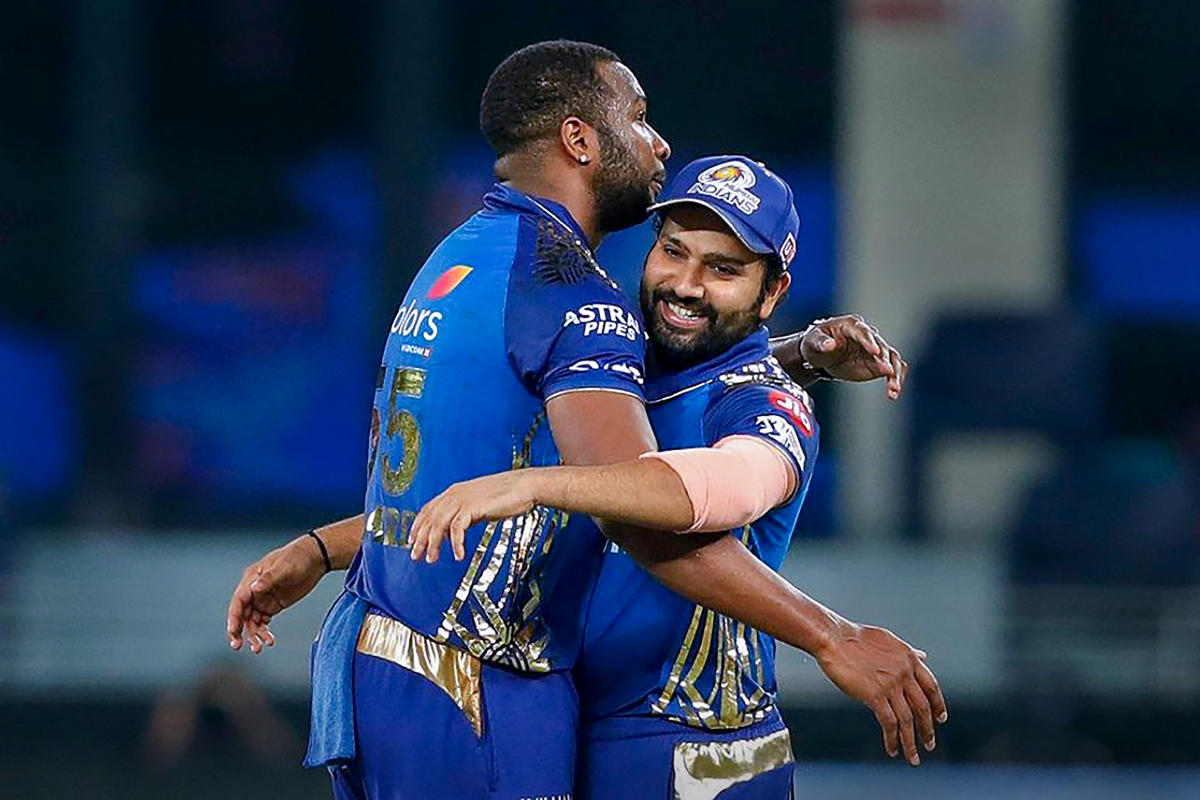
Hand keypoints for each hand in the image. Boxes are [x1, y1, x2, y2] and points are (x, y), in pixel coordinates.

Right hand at [226, 535, 327, 653]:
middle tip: (238, 646)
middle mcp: (254, 590)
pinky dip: (264, 632)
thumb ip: (269, 578)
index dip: (234, 617)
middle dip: (238, 631)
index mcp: (252, 578)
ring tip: (259, 648)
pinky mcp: (273, 605)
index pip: (238, 600)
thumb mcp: (284, 567)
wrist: (315, 558)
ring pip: (252, 621)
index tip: (233, 632)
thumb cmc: (298, 558)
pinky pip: (263, 622)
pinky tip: (270, 640)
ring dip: (253, 635)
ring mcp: (263, 599)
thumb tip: (253, 588)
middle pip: (241, 614)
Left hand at [408, 471, 541, 563]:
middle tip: (416, 556)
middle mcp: (454, 494)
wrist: (524, 486)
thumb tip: (455, 529)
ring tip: (432, 559)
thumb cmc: (506, 495)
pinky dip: (456, 544)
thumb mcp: (479, 504)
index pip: (428, 509)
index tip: (411, 540)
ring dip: (433, 544)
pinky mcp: (473, 507)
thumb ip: (465, 514)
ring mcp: (463, 500)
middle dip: (420, 539)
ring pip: (439, 524)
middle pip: (430, 519)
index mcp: (454, 491)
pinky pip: (457, 528)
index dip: (417, 525)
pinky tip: (458, 555)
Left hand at [800, 315, 909, 399]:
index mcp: (851, 325)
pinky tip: (893, 393)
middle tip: (888, 372)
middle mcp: (867, 335)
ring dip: (895, 373)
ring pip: (892, 359)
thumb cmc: (815, 343)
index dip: (869, 341)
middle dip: (885, 360)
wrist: (820, 356)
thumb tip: (830, 344)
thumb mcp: (812, 340)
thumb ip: (821, 342)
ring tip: (893, 389)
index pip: (863, 332)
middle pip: (881, 346)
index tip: (875, 351)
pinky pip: (892, 370)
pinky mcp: (877, 364)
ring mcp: (874, 350)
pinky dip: (895, 380)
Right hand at [815, 622, 946, 765]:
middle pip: (922, 707)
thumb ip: (908, 652)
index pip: (931, 686)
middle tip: (929, 744)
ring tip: (913, 757)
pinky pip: (889, 723)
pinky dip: (892, 739)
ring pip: (908, 720)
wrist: (834, 638)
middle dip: (928, 729)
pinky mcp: (874, 696)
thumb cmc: (856, 637)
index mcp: (909, 659)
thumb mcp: (888, 640)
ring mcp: (890, 685)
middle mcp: (904, 673)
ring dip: (911, 742)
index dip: (938, 704)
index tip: (940, 718)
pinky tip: (891, 749)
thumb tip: (924, 657)